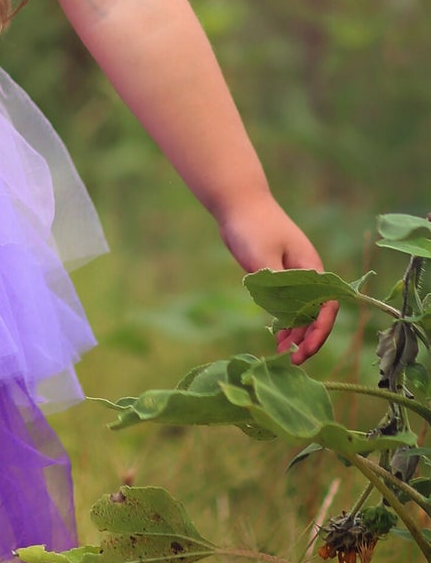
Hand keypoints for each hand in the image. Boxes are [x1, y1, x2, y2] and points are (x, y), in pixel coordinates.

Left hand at [217, 191, 336, 364]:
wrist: (238, 202)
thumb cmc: (253, 228)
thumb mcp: (263, 260)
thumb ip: (277, 288)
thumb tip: (289, 316)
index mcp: (311, 269)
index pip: (325, 308)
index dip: (317, 332)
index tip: (303, 351)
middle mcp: (307, 274)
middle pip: (315, 313)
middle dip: (307, 338)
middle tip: (291, 360)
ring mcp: (293, 274)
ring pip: (301, 310)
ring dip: (294, 332)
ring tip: (280, 352)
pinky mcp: (278, 273)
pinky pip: (286, 302)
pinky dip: (283, 319)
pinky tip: (276, 334)